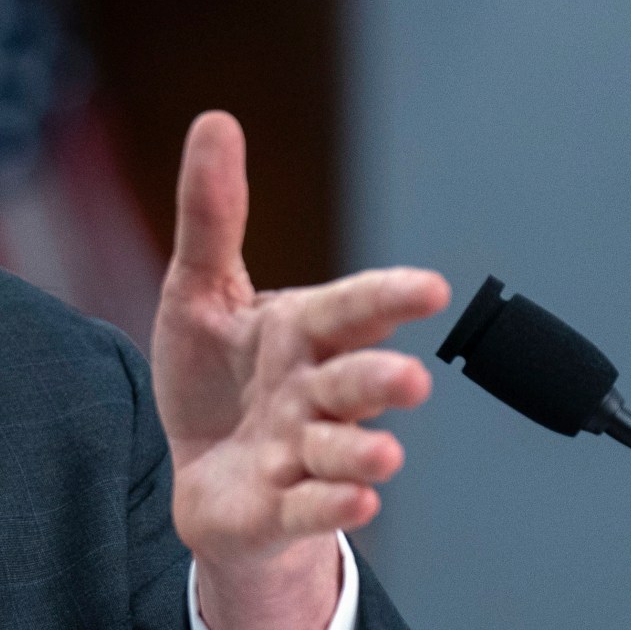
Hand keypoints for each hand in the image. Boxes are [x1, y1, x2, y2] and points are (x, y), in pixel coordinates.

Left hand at [149, 112, 447, 629]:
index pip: (349, 309)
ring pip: (341, 451)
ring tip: (383, 455)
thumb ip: (213, 214)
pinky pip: (311, 508)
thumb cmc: (214, 378)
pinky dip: (332, 506)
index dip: (386, 298)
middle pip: (354, 382)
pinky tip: (359, 502)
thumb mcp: (200, 291)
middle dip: (380, 380)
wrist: (204, 476)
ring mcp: (303, 454)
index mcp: (301, 334)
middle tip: (408, 383)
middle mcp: (314, 393)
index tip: (430, 288)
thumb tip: (216, 121)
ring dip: (363, 453)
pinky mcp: (281, 508)